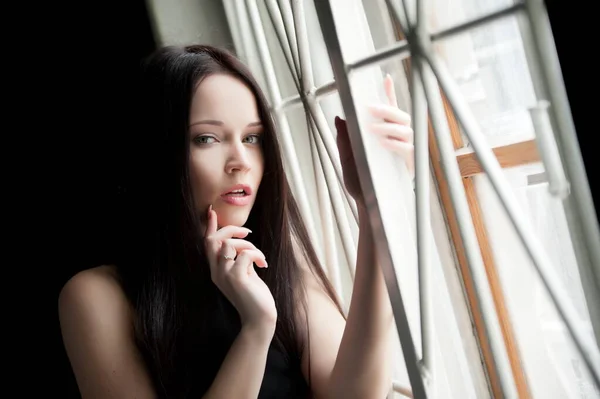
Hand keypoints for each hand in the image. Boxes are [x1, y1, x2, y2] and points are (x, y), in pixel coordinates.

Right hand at [204, 206, 276, 338]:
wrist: (259, 318)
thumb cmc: (254, 296)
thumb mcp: (244, 273)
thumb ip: (238, 260)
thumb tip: (242, 243)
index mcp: (216, 271)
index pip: (207, 244)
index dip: (210, 226)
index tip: (212, 211)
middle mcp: (216, 272)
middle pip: (213, 240)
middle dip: (231, 229)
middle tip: (248, 232)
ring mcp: (224, 275)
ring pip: (230, 245)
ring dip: (248, 245)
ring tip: (259, 257)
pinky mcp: (237, 278)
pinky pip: (245, 254)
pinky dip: (257, 254)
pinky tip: (263, 264)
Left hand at [335, 74, 413, 204]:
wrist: (367, 207)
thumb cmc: (360, 184)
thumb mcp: (347, 160)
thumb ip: (345, 140)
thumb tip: (340, 118)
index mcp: (385, 135)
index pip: (389, 111)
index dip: (389, 93)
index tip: (385, 78)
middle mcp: (398, 140)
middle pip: (401, 116)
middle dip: (387, 109)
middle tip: (371, 108)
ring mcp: (406, 152)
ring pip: (406, 129)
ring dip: (389, 126)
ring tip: (373, 129)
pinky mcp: (410, 165)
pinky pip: (407, 149)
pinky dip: (395, 144)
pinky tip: (384, 143)